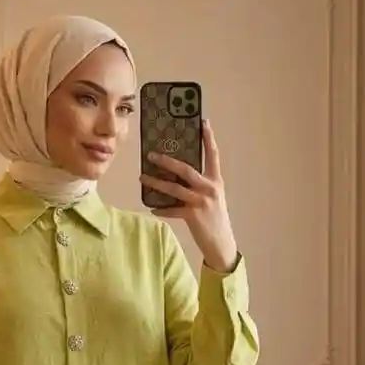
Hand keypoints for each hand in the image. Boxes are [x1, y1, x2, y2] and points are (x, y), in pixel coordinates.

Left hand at [140, 119, 238, 272]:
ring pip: (174, 188)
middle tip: (151, 154)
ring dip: (156, 182)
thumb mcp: (214, 197)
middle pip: (185, 169)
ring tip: (143, 178)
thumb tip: (180, 175)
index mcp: (216, 181)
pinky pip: (172, 210)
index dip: (208, 138)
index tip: (203, 122)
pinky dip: (161, 209)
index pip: (213, 155)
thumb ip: (201, 184)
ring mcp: (200, 202)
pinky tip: (152, 208)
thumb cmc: (215, 219)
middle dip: (167, 161)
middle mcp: (209, 188)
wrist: (221, 243)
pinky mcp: (192, 216)